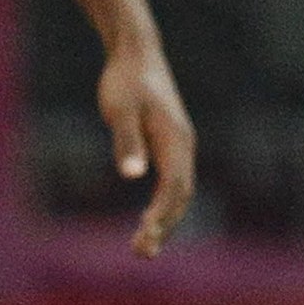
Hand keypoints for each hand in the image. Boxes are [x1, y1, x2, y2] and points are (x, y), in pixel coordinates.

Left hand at [97, 41, 194, 256]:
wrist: (136, 52)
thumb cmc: (125, 80)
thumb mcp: (120, 108)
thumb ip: (127, 140)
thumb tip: (131, 176)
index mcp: (175, 140)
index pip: (174, 186)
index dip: (162, 212)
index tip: (145, 232)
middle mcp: (183, 146)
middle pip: (180, 196)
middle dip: (163, 225)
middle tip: (141, 252)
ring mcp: (178, 145)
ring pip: (178, 191)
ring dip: (164, 219)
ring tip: (144, 244)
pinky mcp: (168, 143)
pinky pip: (172, 182)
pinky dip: (164, 204)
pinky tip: (150, 218)